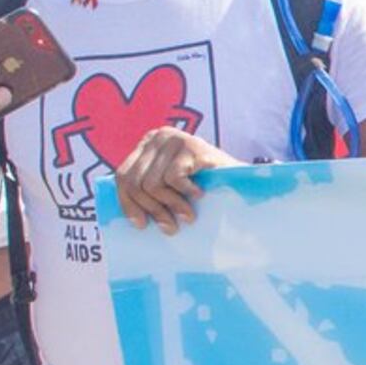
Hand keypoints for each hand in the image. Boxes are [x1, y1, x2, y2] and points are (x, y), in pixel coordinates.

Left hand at [112, 125, 235, 231]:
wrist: (242, 180)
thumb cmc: (204, 187)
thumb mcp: (169, 187)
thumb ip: (147, 190)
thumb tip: (128, 216)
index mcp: (148, 144)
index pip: (123, 176)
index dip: (128, 203)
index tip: (142, 225)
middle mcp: (158, 136)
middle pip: (135, 182)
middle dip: (151, 210)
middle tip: (170, 228)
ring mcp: (174, 139)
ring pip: (152, 184)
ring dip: (171, 206)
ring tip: (188, 216)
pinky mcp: (191, 145)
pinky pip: (173, 179)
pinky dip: (185, 194)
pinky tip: (199, 195)